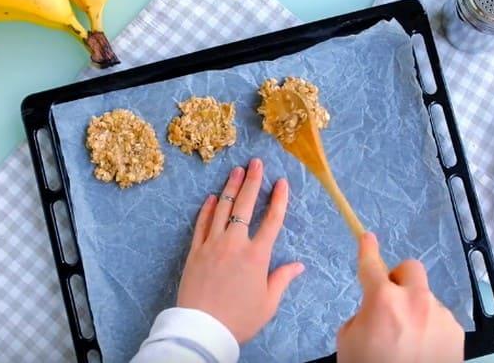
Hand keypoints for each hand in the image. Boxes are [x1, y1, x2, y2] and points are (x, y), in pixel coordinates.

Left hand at [177, 158, 304, 343]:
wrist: (203, 329)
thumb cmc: (239, 319)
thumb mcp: (268, 303)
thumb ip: (282, 279)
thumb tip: (298, 266)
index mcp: (257, 255)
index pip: (272, 220)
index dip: (278, 199)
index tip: (281, 182)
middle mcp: (235, 244)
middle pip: (244, 206)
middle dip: (252, 182)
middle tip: (255, 163)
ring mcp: (212, 245)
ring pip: (221, 209)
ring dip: (229, 188)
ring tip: (236, 171)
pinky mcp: (195, 252)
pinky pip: (201, 224)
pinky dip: (207, 209)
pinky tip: (211, 197)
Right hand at [337, 233, 463, 362]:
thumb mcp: (348, 343)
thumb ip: (361, 315)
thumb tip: (374, 310)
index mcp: (382, 301)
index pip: (371, 264)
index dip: (367, 248)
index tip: (367, 238)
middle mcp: (414, 301)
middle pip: (409, 268)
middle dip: (399, 278)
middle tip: (390, 298)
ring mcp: (439, 315)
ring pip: (424, 298)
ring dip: (415, 310)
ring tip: (407, 341)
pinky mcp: (456, 332)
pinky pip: (439, 318)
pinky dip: (430, 329)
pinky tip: (422, 350)